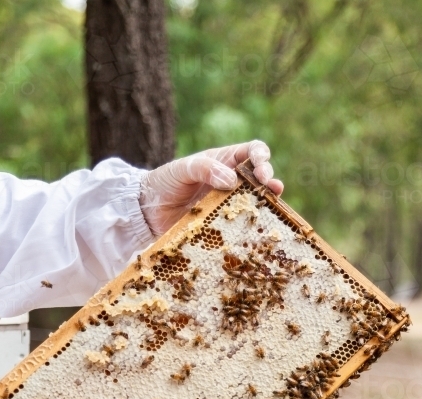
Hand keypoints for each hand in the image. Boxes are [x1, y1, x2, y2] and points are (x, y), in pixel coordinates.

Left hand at [139, 140, 283, 236]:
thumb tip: (232, 180)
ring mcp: (230, 203)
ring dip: (269, 200)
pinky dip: (255, 222)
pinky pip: (244, 222)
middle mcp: (233, 180)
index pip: (252, 151)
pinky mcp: (225, 223)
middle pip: (261, 176)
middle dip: (269, 178)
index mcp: (224, 161)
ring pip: (257, 199)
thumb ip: (205, 168)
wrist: (148, 213)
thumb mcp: (181, 169)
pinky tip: (259, 225)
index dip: (261, 156)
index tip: (261, 170)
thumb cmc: (164, 183)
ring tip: (273, 202)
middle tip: (268, 186)